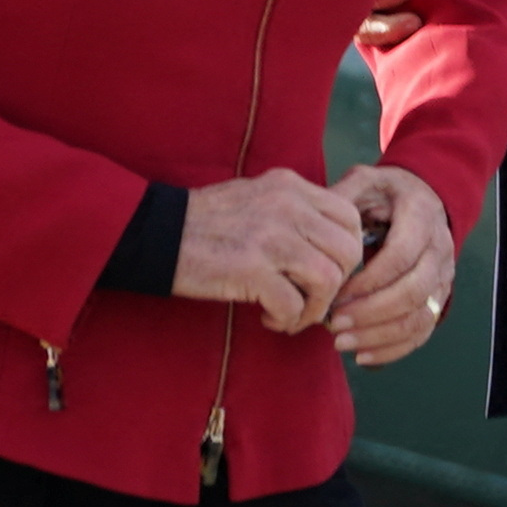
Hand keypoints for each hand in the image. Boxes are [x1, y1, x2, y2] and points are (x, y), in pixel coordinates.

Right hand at [174, 170, 360, 332]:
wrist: (156, 233)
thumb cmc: (206, 222)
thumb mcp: (257, 198)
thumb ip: (295, 212)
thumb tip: (330, 246)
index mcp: (291, 186)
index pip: (350, 217)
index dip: (348, 253)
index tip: (327, 273)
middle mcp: (288, 205)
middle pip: (348, 251)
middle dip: (337, 285)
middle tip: (311, 299)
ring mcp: (271, 236)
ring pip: (328, 280)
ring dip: (314, 308)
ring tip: (290, 314)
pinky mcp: (251, 268)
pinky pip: (294, 304)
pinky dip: (288, 319)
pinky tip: (269, 318)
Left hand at [326, 164, 452, 366]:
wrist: (422, 198)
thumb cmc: (384, 194)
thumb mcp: (364, 182)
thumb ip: (342, 198)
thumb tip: (312, 224)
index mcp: (422, 217)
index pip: (400, 256)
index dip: (368, 280)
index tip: (334, 294)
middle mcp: (440, 248)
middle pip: (414, 291)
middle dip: (371, 312)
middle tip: (333, 324)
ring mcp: (444, 276)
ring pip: (420, 316)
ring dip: (380, 335)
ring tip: (341, 342)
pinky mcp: (438, 297)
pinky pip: (422, 331)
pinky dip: (394, 349)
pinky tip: (362, 356)